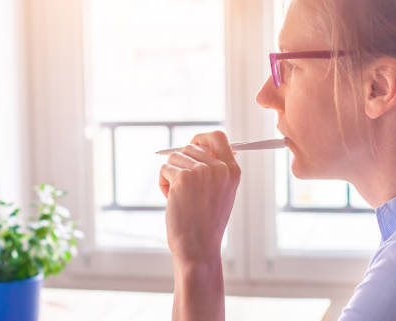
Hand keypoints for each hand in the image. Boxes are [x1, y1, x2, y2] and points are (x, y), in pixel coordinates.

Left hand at [159, 131, 240, 263]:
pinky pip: (164, 169)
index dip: (201, 139)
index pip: (217, 137)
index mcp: (232, 171)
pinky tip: (171, 201)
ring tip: (179, 197)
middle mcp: (219, 168)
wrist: (199, 248)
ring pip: (174, 158)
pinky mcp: (183, 178)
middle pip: (190, 147)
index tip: (191, 147)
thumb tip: (201, 146)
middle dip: (181, 164)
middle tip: (183, 188)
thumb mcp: (222, 193)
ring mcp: (201, 172)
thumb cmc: (206, 224)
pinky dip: (163, 184)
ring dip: (171, 176)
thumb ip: (216, 169)